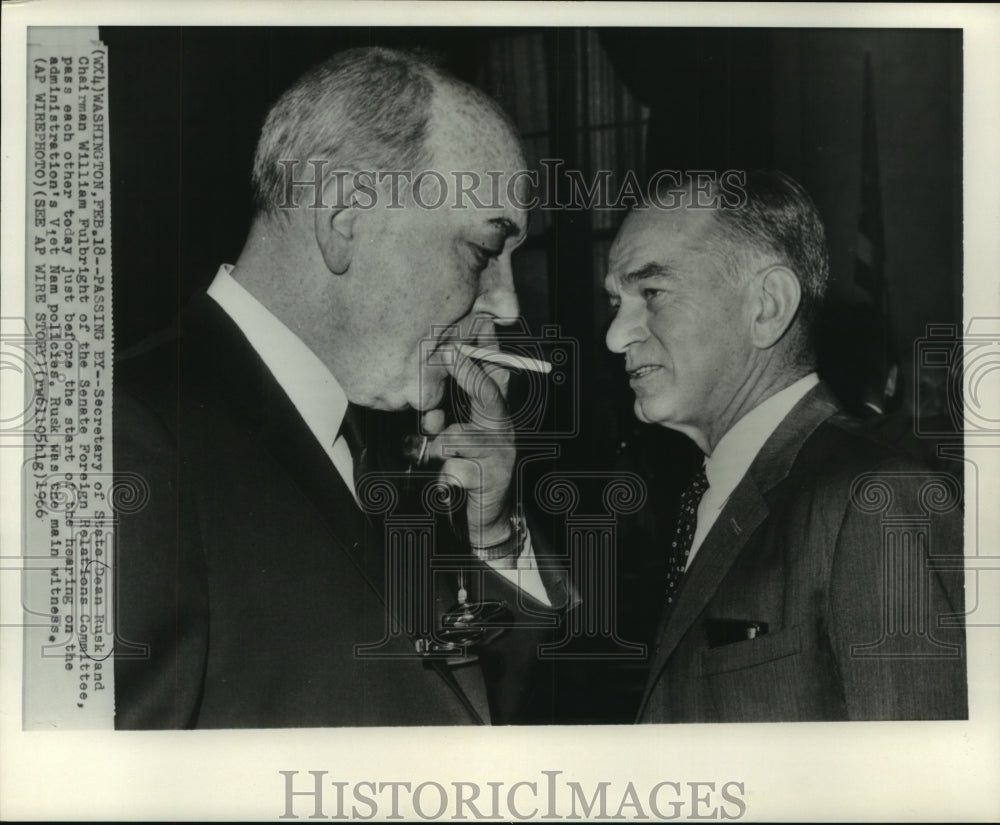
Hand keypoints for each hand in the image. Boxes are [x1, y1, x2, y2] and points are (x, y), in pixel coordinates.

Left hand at [421, 344, 514, 545]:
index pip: (497, 375)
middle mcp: (502, 431)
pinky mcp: (490, 478)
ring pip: (458, 437)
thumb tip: (429, 415)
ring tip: (441, 459)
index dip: (490, 348)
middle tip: (448, 351)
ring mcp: (499, 454)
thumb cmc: (473, 472)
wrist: (490, 517)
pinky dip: (443, 478)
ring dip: (440, 447)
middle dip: (468, 371)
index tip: (482, 322)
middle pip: (488, 395)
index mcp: (495, 416)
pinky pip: (453, 469)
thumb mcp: (459, 441)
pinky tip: (448, 485)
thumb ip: (445, 422)